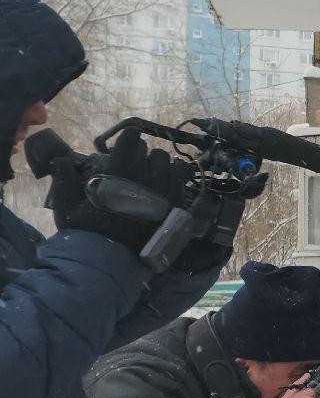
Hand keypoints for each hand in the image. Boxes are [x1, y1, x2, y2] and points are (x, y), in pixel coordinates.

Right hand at [45, 131, 191, 251]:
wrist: (109, 261)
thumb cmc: (86, 232)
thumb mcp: (65, 205)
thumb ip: (63, 178)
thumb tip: (61, 157)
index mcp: (117, 176)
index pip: (130, 143)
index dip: (130, 137)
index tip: (129, 135)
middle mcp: (143, 180)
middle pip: (151, 152)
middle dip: (141, 153)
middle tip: (133, 160)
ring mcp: (162, 194)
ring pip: (168, 163)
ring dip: (158, 162)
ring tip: (150, 169)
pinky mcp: (173, 207)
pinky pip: (180, 180)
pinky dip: (174, 174)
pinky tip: (166, 177)